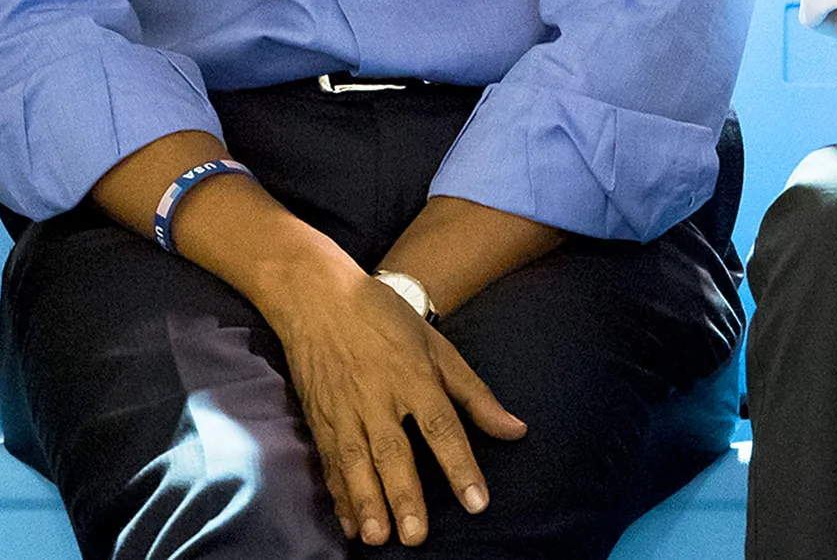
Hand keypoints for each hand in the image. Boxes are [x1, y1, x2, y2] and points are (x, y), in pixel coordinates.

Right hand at [264, 261, 524, 545]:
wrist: (319, 299)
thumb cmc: (386, 319)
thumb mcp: (438, 346)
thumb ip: (475, 394)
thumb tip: (516, 430)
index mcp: (414, 376)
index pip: (442, 426)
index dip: (460, 465)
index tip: (477, 501)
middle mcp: (379, 397)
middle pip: (394, 452)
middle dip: (404, 495)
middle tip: (415, 535)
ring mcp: (345, 411)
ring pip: (356, 463)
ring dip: (367, 502)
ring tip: (378, 538)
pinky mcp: (320, 421)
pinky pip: (330, 464)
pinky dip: (339, 496)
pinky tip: (349, 525)